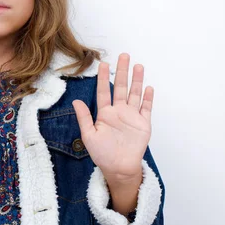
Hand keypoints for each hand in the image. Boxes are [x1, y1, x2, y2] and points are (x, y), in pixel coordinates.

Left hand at [72, 53, 153, 183]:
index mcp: (105, 114)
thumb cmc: (102, 154)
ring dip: (137, 80)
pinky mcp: (143, 124)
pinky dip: (148, 98)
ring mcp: (132, 117)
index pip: (103, 92)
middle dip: (122, 72)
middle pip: (121, 87)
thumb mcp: (89, 136)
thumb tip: (75, 101)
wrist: (119, 168)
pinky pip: (146, 108)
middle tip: (124, 56)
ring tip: (138, 66)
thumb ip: (84, 118)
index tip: (104, 63)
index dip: (103, 77)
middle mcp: (119, 112)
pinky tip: (149, 87)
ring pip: (135, 94)